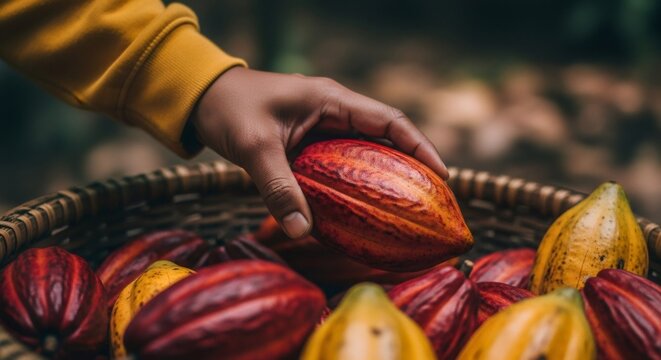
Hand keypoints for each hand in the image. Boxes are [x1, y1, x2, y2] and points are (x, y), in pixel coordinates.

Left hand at [192, 67, 447, 238]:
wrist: (203, 99)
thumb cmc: (229, 110)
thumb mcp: (254, 146)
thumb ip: (278, 187)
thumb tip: (301, 232)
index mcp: (330, 100)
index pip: (388, 120)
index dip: (419, 146)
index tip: (441, 175)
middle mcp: (333, 111)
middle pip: (385, 138)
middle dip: (410, 166)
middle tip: (431, 201)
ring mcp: (322, 127)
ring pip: (365, 152)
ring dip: (385, 176)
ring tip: (406, 209)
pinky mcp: (309, 142)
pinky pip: (342, 163)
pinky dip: (355, 183)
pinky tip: (361, 209)